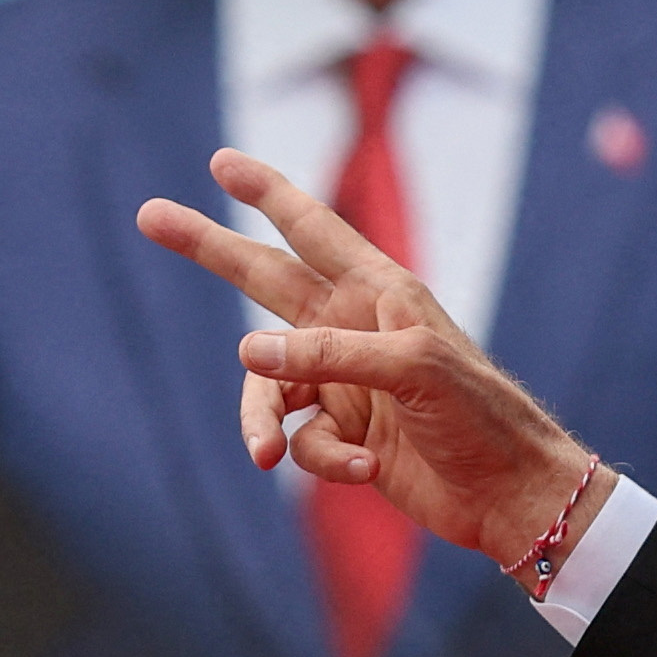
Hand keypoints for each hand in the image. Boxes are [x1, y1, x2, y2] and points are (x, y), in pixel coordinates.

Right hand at [138, 150, 597, 562]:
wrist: (509, 494)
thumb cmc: (479, 413)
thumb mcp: (410, 366)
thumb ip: (327, 354)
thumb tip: (247, 352)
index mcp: (378, 290)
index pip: (310, 229)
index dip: (266, 192)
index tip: (220, 163)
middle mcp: (351, 328)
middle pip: (261, 281)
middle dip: (208, 247)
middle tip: (148, 214)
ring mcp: (343, 383)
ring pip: (268, 390)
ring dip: (266, 422)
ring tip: (267, 455)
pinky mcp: (342, 435)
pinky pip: (301, 442)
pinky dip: (324, 459)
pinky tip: (366, 469)